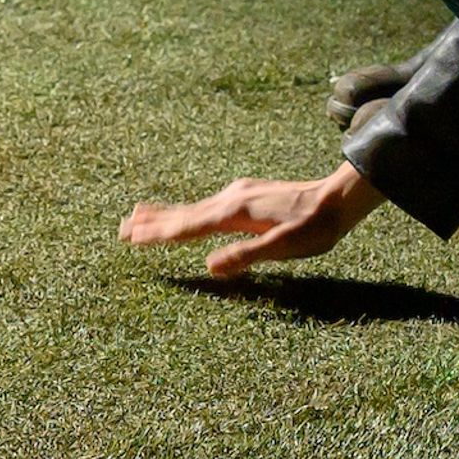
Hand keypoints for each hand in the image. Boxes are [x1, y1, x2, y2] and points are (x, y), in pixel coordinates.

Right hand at [120, 162, 385, 277]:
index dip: (158, 235)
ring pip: (193, 207)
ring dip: (165, 214)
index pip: (188, 227)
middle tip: (120, 228)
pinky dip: (186, 210)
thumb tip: (208, 266)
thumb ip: (245, 255)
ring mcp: (238, 193)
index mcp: (235, 212)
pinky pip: (207, 205)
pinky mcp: (247, 194)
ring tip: (139, 214)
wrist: (339, 197)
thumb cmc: (315, 228)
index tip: (130, 238)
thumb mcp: (283, 248)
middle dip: (152, 223)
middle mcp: (231, 198)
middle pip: (183, 214)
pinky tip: (187, 212)